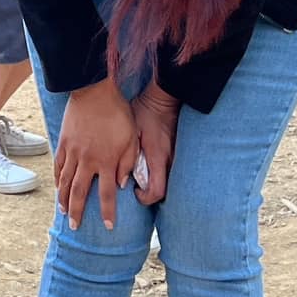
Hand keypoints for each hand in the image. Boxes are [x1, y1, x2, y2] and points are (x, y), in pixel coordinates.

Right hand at [55, 78, 137, 229]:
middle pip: (79, 193)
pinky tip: (57, 188)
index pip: (107, 194)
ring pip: (65, 182)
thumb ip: (127, 163)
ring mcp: (73, 152)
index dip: (108, 212)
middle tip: (75, 227)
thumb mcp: (130, 139)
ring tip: (64, 212)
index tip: (108, 226)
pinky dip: (57, 179)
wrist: (95, 92)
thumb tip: (121, 183)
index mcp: (107, 161)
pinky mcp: (64, 143)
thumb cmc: (117, 114)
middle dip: (78, 212)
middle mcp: (87, 161)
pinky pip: (59, 166)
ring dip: (63, 199)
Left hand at [131, 83, 179, 205]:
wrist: (163, 99)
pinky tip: (149, 169)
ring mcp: (176, 157)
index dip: (145, 198)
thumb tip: (120, 176)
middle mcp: (170, 160)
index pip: (156, 191)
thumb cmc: (145, 113)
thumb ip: (126, 154)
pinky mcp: (177, 152)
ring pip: (169, 182)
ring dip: (156, 185)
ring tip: (141, 179)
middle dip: (151, 194)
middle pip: (165, 191)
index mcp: (158, 157)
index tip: (134, 190)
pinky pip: (170, 172)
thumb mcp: (131, 132)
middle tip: (136, 188)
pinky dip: (160, 176)